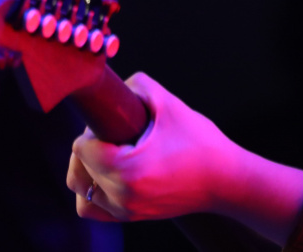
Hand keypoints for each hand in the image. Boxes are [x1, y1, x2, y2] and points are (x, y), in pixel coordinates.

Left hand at [66, 71, 240, 222]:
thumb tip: (115, 86)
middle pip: (77, 168)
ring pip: (81, 189)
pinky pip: (92, 208)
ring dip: (86, 169)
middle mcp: (122, 196)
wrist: (225, 178)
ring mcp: (126, 210)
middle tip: (114, 133)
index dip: (95, 128)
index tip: (117, 122)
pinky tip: (109, 174)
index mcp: (127, 170)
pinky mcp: (131, 217)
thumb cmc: (200, 142)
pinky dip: (92, 191)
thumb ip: (139, 85)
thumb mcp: (170, 105)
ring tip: (109, 154)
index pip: (82, 148)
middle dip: (90, 146)